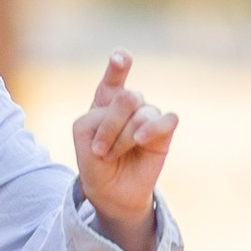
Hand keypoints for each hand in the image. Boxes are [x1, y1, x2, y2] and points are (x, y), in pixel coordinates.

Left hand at [73, 50, 176, 250]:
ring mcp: (148, 116)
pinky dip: (153, 128)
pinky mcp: (164, 131)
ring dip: (123, 139)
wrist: (111, 192)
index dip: (118, 66)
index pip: (113, 79)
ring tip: (112, 155)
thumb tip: (136, 118)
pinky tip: (141, 139)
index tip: (120, 57)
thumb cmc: (95, 163)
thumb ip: (99, 118)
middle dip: (110, 126)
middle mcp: (129, 104)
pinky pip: (167, 119)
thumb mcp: (83, 138)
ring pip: (141, 114)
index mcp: (105, 100)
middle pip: (126, 97)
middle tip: (100, 150)